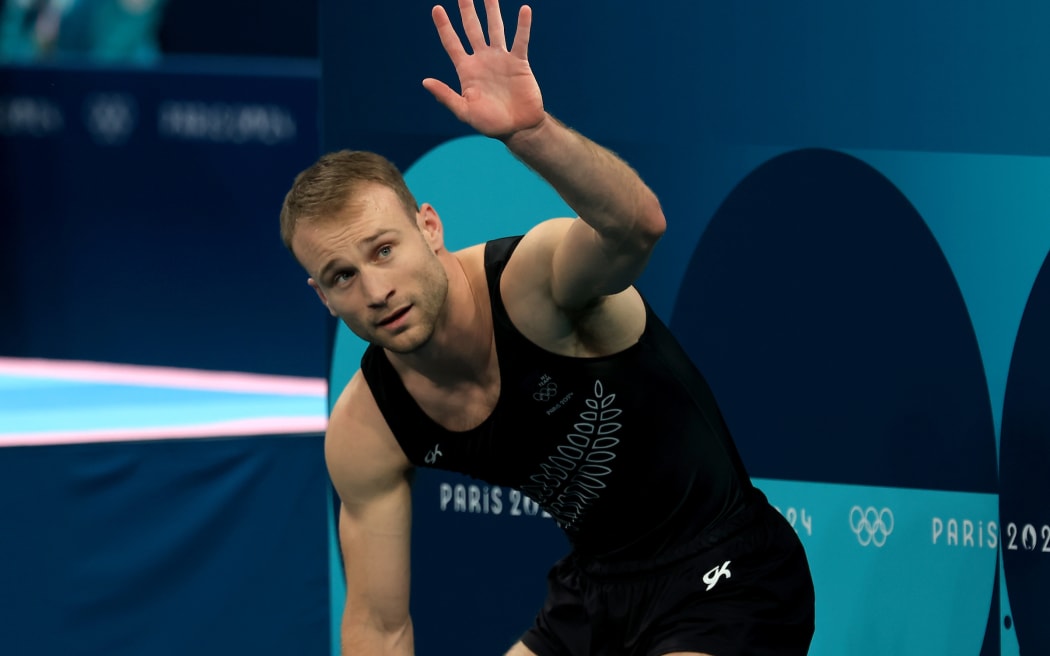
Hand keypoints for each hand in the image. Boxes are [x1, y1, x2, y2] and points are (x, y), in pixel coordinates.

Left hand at [423, 0, 545, 139]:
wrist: (518, 129)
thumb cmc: (490, 123)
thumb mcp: (464, 111)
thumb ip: (446, 95)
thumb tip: (425, 81)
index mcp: (466, 70)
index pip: (452, 43)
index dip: (444, 26)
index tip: (436, 9)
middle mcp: (482, 60)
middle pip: (472, 29)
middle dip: (467, 11)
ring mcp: (501, 59)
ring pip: (495, 29)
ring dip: (492, 11)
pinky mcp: (519, 63)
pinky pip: (520, 40)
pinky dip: (522, 26)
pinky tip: (524, 10)